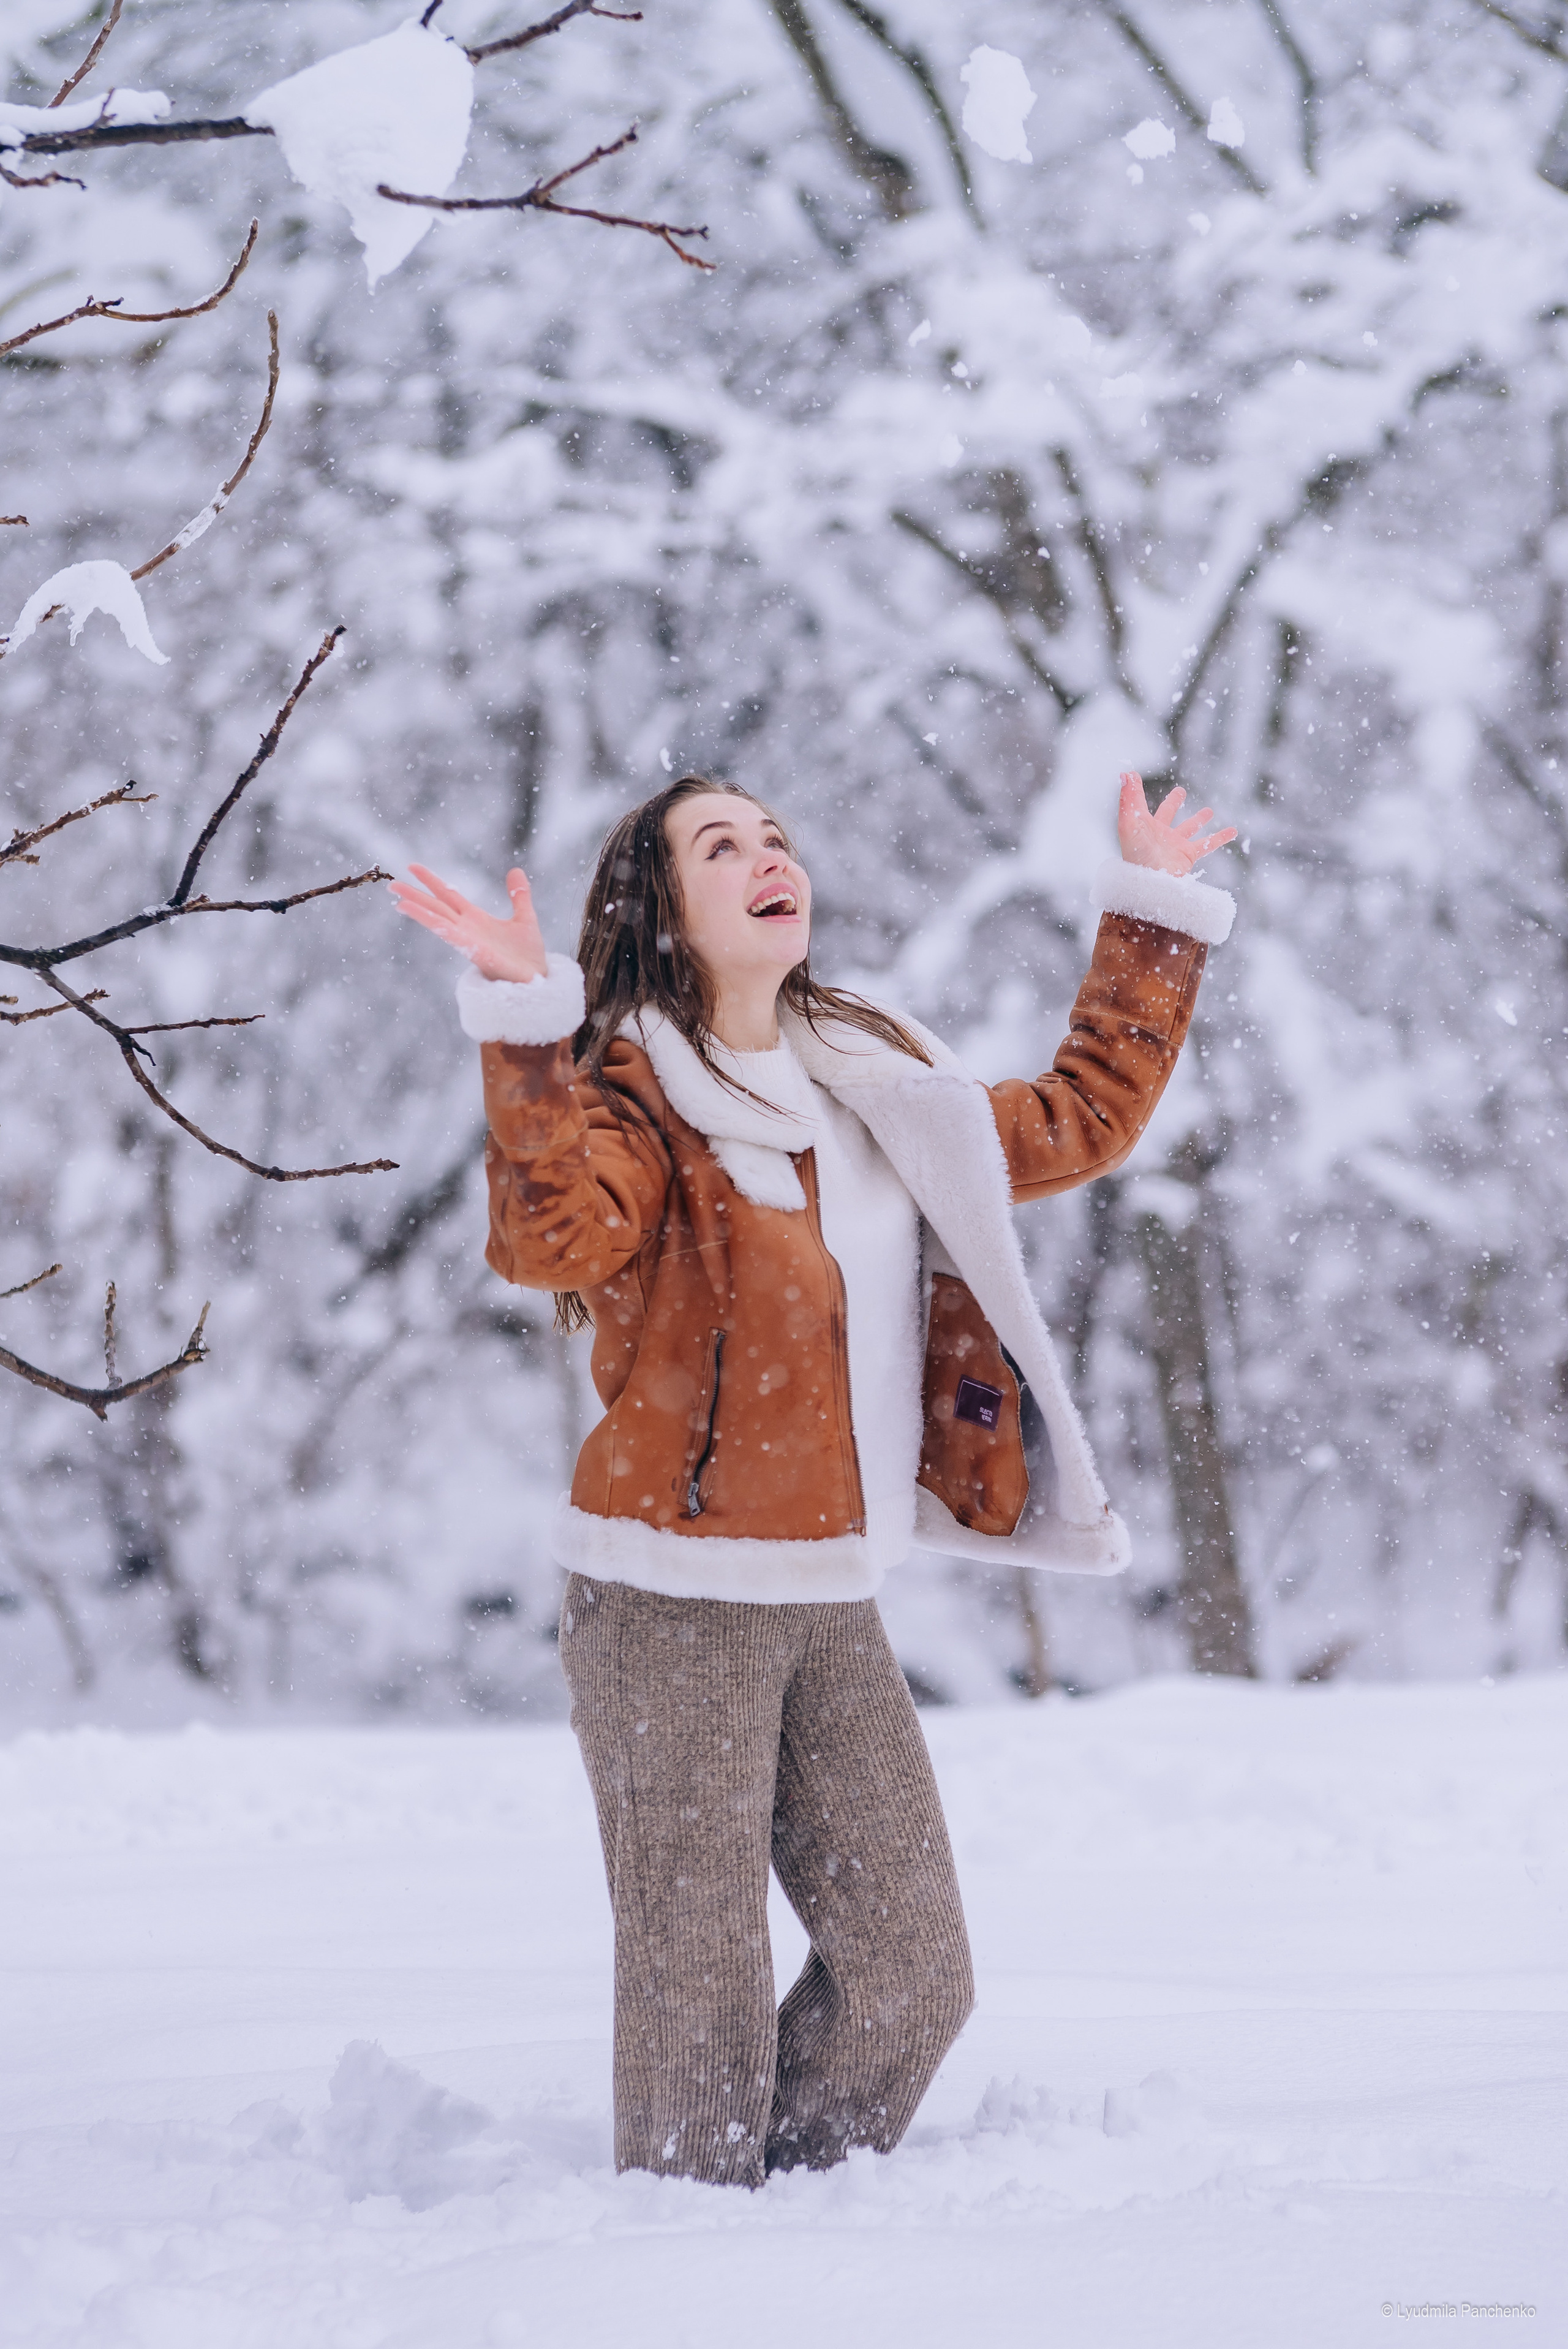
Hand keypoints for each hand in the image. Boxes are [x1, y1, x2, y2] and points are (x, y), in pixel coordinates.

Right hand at [387, 863, 547, 982]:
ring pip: (436, 919)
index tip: (412, 867)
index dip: (431, 881)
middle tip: (391, 883)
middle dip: (414, 894)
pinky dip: (431, 921)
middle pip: (435, 905)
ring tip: (396, 898)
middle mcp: (466, 927)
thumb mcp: (525, 917)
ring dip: (417, 908)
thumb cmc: (529, 955)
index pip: (448, 894)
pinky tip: (416, 913)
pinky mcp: (472, 950)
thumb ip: (519, 895)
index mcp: (476, 918)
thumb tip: (516, 870)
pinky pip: (448, 933)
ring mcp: (466, 939)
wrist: (537, 978)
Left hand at [1117, 770, 1236, 875]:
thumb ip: (1129, 799)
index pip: (1140, 803)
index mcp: (1143, 825)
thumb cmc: (1136, 856)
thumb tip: (1126, 773)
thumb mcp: (1129, 824)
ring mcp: (1175, 845)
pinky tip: (1233, 830)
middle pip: (1168, 813)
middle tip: (1181, 792)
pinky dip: (1220, 838)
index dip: (1137, 790)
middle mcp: (1160, 834)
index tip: (1134, 776)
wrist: (1150, 884)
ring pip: (1190, 828)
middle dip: (1174, 803)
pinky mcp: (1188, 856)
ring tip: (1209, 811)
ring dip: (1199, 819)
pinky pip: (1208, 844)